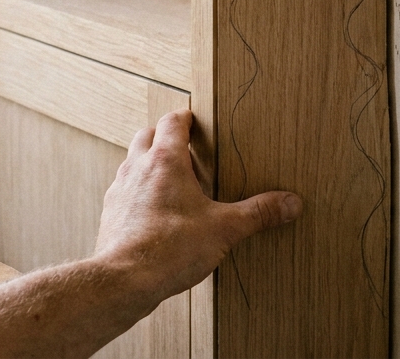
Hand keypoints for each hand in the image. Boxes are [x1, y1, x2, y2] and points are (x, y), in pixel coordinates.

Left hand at [93, 110, 301, 304]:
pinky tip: (155, 213)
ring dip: (149, 165)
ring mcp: (120, 190)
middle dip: (164, 138)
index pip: (172, 122)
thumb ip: (258, 213)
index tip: (194, 120)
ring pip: (132, 162)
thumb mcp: (224, 229)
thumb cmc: (169, 249)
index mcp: (166, 160)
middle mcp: (138, 168)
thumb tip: (289, 203)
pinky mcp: (111, 214)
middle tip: (186, 152)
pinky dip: (138, 193)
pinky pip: (124, 192)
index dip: (185, 118)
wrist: (125, 280)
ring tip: (172, 183)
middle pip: (146, 136)